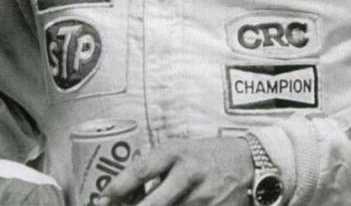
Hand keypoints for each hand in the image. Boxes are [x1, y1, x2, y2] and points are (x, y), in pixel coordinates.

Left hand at [97, 136, 253, 205]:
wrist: (249, 162)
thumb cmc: (205, 155)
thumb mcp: (180, 150)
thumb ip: (154, 167)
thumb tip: (118, 195)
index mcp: (177, 152)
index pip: (141, 169)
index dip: (117, 187)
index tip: (101, 200)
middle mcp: (189, 173)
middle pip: (153, 203)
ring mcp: (204, 197)